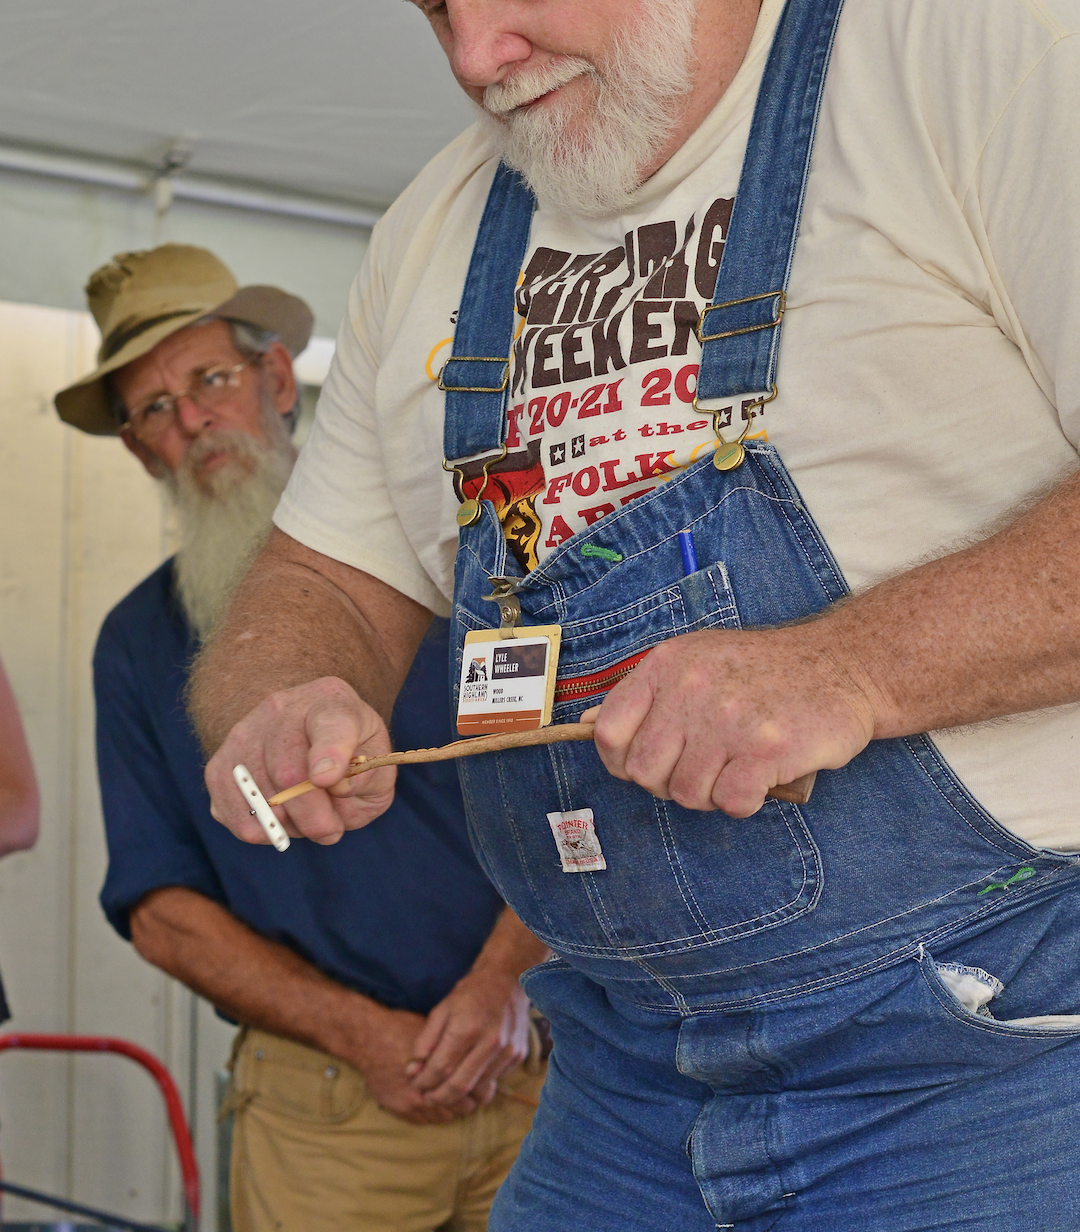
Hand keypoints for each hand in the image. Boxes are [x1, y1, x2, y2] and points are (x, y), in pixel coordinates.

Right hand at [205, 676, 396, 845]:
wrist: (308, 740)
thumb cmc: (352, 754)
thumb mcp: (377, 763)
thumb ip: (367, 776)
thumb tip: (335, 786)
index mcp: (331, 701)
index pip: (331, 724)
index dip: (329, 753)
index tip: (326, 779)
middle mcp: (282, 708)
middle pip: (287, 771)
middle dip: (313, 816)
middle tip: (331, 831)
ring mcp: (244, 733)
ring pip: (259, 797)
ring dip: (289, 824)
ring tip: (309, 819)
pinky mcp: (219, 765)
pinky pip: (234, 813)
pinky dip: (262, 829)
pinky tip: (283, 818)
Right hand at [343, 1001, 476, 1124]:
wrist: (368, 1038)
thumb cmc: (402, 1028)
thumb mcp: (435, 1032)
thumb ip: (455, 1051)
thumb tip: (476, 1059)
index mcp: (442, 1070)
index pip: (474, 1092)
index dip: (480, 1089)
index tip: (481, 1084)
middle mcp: (429, 1091)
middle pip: (462, 1109)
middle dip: (466, 1100)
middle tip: (468, 1092)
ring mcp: (413, 1104)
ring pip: (444, 1118)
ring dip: (449, 1109)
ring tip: (449, 1096)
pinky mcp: (399, 1109)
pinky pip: (425, 1121)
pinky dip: (432, 1113)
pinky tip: (432, 1101)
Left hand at [405, 971, 531, 1108]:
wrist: (508, 978)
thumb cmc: (470, 993)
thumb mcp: (442, 1009)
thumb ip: (426, 1041)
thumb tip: (412, 1070)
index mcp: (467, 1028)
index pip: (440, 1069)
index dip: (424, 1082)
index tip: (415, 1084)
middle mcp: (490, 1042)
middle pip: (459, 1086)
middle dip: (439, 1097)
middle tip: (427, 1097)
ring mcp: (507, 1050)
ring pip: (478, 1089)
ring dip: (459, 1095)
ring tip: (443, 1091)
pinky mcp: (518, 1055)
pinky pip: (494, 1079)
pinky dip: (478, 1083)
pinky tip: (467, 1075)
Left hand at [583, 624, 878, 817]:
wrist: (843, 664)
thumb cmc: (763, 671)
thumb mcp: (697, 660)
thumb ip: (647, 694)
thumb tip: (585, 725)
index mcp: (667, 665)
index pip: (609, 732)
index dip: (621, 761)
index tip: (647, 765)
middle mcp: (692, 688)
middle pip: (644, 772)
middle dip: (669, 783)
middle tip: (703, 770)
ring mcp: (729, 718)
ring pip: (686, 794)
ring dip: (710, 794)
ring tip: (736, 767)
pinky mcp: (767, 747)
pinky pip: (729, 803)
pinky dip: (744, 801)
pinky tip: (759, 778)